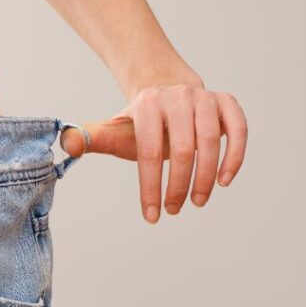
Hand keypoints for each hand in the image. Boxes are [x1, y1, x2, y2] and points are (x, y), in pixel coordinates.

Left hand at [58, 84, 247, 222]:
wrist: (165, 90)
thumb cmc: (139, 122)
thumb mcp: (114, 130)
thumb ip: (91, 139)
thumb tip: (67, 144)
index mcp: (146, 105)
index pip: (148, 153)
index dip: (150, 187)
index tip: (152, 216)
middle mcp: (177, 97)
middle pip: (182, 149)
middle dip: (178, 186)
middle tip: (175, 210)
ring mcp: (204, 98)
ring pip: (210, 142)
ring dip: (205, 177)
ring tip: (197, 201)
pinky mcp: (227, 103)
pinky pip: (238, 130)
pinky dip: (235, 157)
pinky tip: (223, 181)